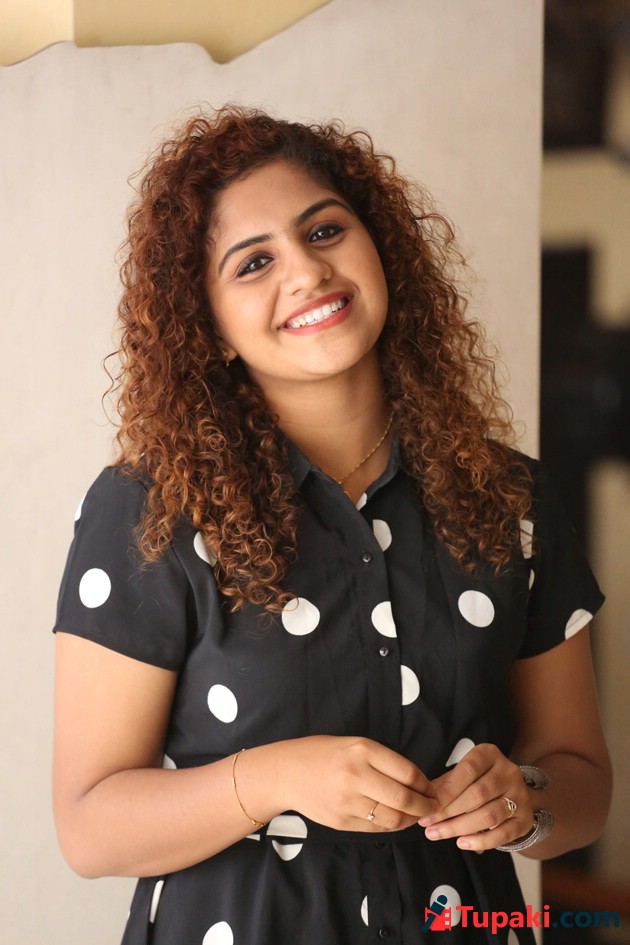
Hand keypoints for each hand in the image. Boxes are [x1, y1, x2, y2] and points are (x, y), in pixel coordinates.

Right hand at [278, 735, 436, 832]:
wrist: (285, 772)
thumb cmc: (321, 753)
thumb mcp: (353, 744)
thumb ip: (381, 760)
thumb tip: (416, 781)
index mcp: (362, 750)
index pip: (407, 772)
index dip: (425, 784)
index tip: (431, 788)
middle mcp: (356, 775)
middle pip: (403, 798)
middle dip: (425, 806)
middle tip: (433, 807)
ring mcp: (347, 801)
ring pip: (392, 819)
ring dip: (410, 820)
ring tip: (415, 816)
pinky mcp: (341, 822)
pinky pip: (375, 828)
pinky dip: (389, 826)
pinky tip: (394, 820)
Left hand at [418, 743, 533, 850]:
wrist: (514, 791)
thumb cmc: (480, 780)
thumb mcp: (463, 774)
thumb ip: (445, 784)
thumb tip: (424, 800)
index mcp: (490, 754)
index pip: (468, 770)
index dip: (447, 790)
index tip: (428, 806)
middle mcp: (508, 772)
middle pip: (477, 794)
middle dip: (448, 812)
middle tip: (427, 824)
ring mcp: (520, 796)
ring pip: (488, 815)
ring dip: (459, 827)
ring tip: (437, 833)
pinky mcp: (525, 819)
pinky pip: (503, 834)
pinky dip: (480, 841)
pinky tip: (461, 842)